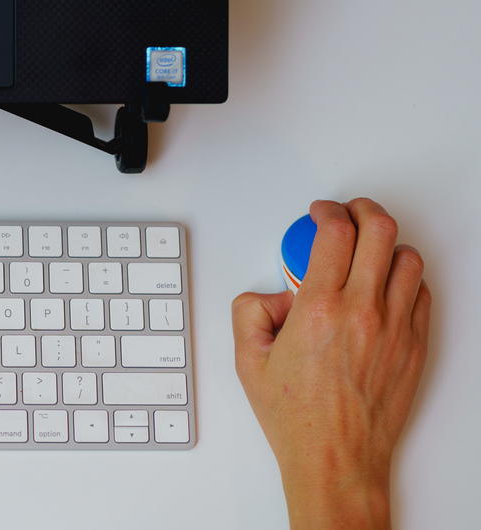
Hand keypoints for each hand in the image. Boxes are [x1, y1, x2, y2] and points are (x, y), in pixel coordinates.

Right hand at [232, 199, 429, 529]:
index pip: (334, 231)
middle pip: (380, 230)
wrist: (335, 457)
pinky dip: (406, 279)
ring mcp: (395, 328)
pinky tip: (387, 285)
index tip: (319, 212)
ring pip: (408, 258)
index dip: (326, 210)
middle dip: (362, 210)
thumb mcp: (247, 358)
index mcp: (318, 308)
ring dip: (387, 244)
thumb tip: (274, 292)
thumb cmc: (297, 416)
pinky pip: (422, 293)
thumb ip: (250, 310)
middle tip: (349, 213)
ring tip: (369, 250)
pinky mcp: (415, 346)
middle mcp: (362, 311)